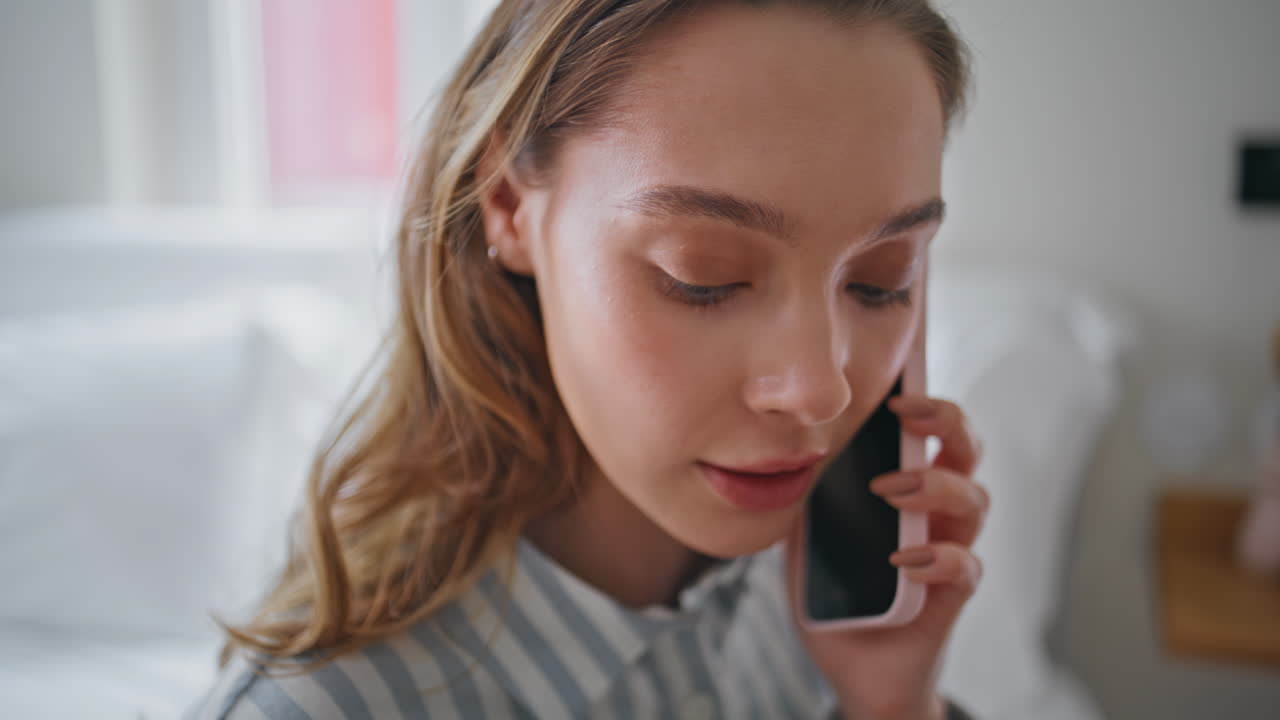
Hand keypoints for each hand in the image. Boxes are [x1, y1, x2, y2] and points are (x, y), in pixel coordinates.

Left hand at [785, 395, 987, 719]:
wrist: (852, 662)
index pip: (929, 429)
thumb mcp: (808, 529)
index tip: (896, 380)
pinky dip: (938, 559)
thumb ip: (806, 490)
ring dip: (935, 485)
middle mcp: (938, 510)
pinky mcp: (952, 594)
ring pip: (975, 500)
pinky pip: (965, 567)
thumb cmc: (837, 588)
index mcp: (908, 485)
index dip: (924, 399)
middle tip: (906, 413)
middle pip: (966, 449)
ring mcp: (950, 548)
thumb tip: (776, 445)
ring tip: (890, 488)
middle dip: (945, 420)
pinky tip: (901, 560)